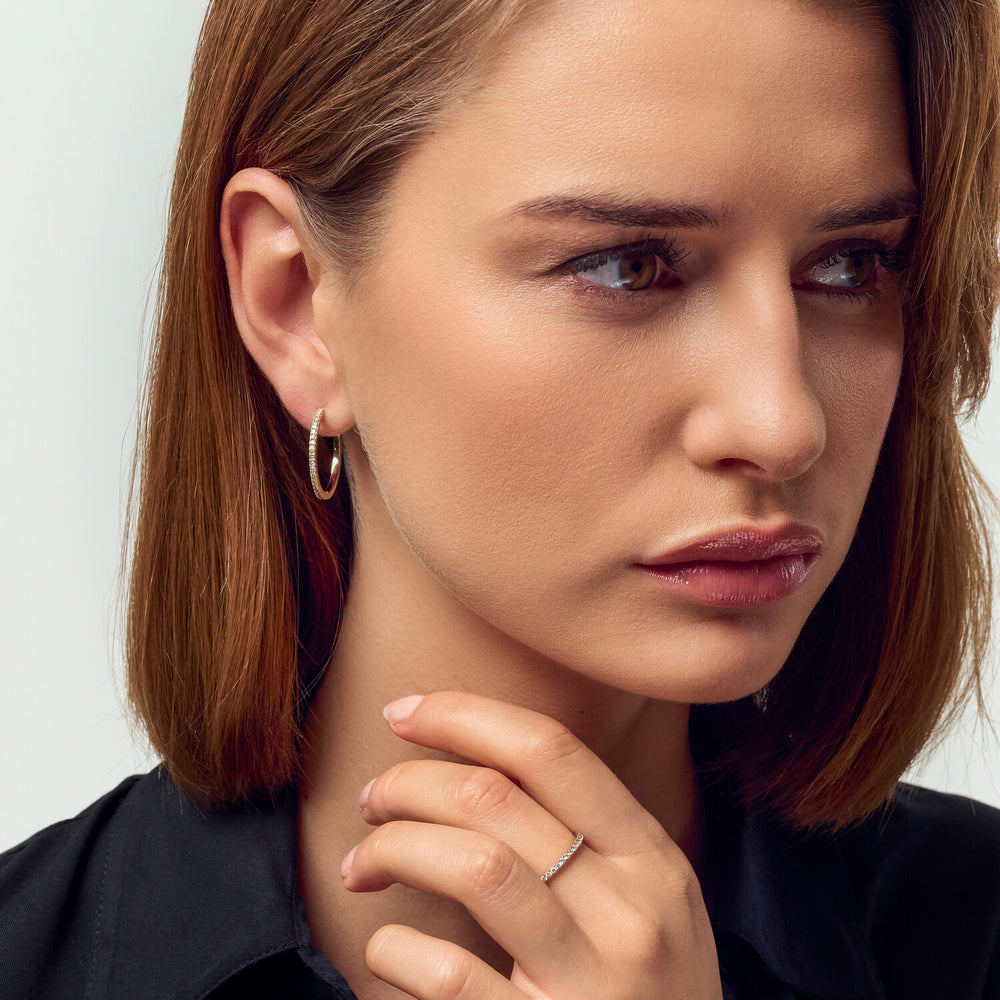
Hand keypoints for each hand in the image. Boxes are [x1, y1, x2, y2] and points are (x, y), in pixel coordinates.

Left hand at [339, 691, 722, 999]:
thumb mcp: (653, 910)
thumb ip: (595, 842)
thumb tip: (480, 768)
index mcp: (654, 862)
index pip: (551, 751)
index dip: (465, 715)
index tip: (404, 712)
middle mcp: (631, 912)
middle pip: (495, 799)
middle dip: (410, 782)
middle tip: (372, 798)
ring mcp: (591, 982)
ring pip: (474, 864)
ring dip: (395, 846)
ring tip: (362, 861)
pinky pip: (449, 974)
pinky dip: (395, 950)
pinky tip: (384, 950)